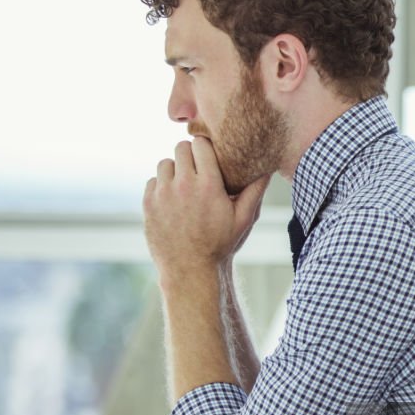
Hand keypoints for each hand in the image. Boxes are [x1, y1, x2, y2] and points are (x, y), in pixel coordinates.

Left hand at [143, 138, 269, 285]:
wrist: (190, 270)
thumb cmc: (220, 245)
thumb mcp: (243, 219)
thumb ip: (254, 191)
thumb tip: (266, 169)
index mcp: (208, 184)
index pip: (200, 144)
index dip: (205, 149)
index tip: (209, 157)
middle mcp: (183, 185)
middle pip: (181, 148)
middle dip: (190, 156)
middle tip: (197, 170)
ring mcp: (163, 194)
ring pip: (165, 163)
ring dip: (174, 171)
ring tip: (184, 186)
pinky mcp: (148, 204)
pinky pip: (153, 181)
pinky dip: (161, 187)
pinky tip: (173, 201)